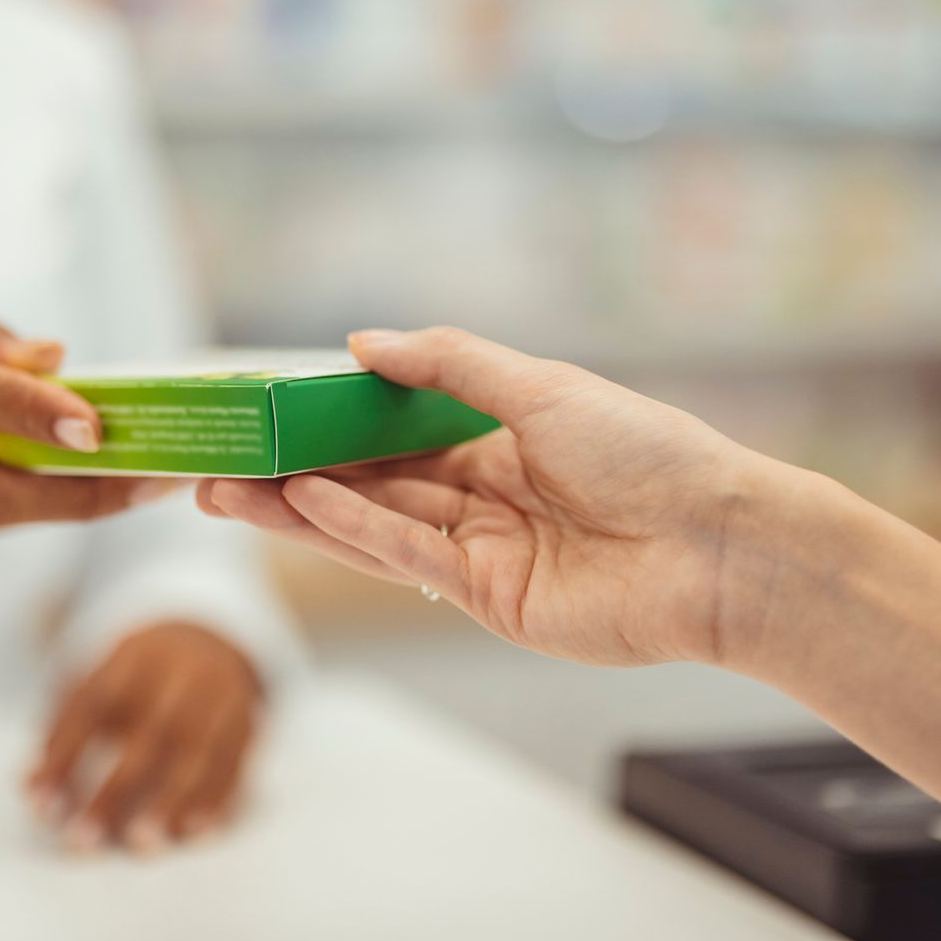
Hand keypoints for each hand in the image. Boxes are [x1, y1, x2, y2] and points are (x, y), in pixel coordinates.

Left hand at [24, 622, 260, 854]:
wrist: (212, 635)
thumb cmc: (137, 674)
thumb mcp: (99, 679)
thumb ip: (63, 729)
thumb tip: (27, 788)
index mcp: (135, 654)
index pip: (94, 703)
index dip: (64, 754)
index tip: (39, 805)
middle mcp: (182, 670)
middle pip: (148, 731)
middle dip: (113, 791)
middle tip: (81, 841)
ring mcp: (222, 694)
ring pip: (198, 749)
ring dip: (169, 801)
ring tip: (141, 845)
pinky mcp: (249, 720)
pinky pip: (237, 761)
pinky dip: (216, 798)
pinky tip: (193, 833)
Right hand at [197, 327, 821, 671]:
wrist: (721, 545)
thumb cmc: (651, 453)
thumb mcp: (543, 387)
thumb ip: (450, 365)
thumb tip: (363, 342)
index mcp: (503, 440)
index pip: (398, 429)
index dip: (334, 420)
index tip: (271, 408)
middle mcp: (485, 497)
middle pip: (372, 482)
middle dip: (294, 473)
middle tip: (219, 462)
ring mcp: (484, 551)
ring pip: (374, 524)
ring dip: (300, 508)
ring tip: (227, 489)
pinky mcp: (489, 598)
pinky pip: (408, 556)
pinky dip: (354, 527)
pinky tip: (301, 499)